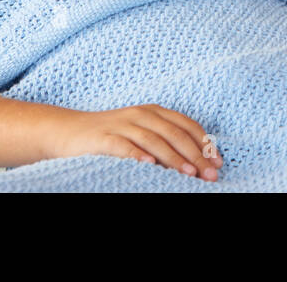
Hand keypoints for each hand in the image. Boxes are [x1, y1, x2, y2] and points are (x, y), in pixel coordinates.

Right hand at [54, 104, 223, 180]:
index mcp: (155, 112)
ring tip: (189, 173)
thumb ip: (166, 144)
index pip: (187, 126)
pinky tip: (150, 166)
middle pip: (175, 134)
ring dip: (174, 158)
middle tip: (209, 175)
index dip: (205, 144)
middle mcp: (142, 115)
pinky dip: (138, 155)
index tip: (218, 163)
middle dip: (196, 155)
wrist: (69, 131)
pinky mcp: (104, 138)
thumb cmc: (112, 136)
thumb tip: (197, 163)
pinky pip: (124, 146)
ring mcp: (123, 125)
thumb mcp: (142, 134)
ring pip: (154, 140)